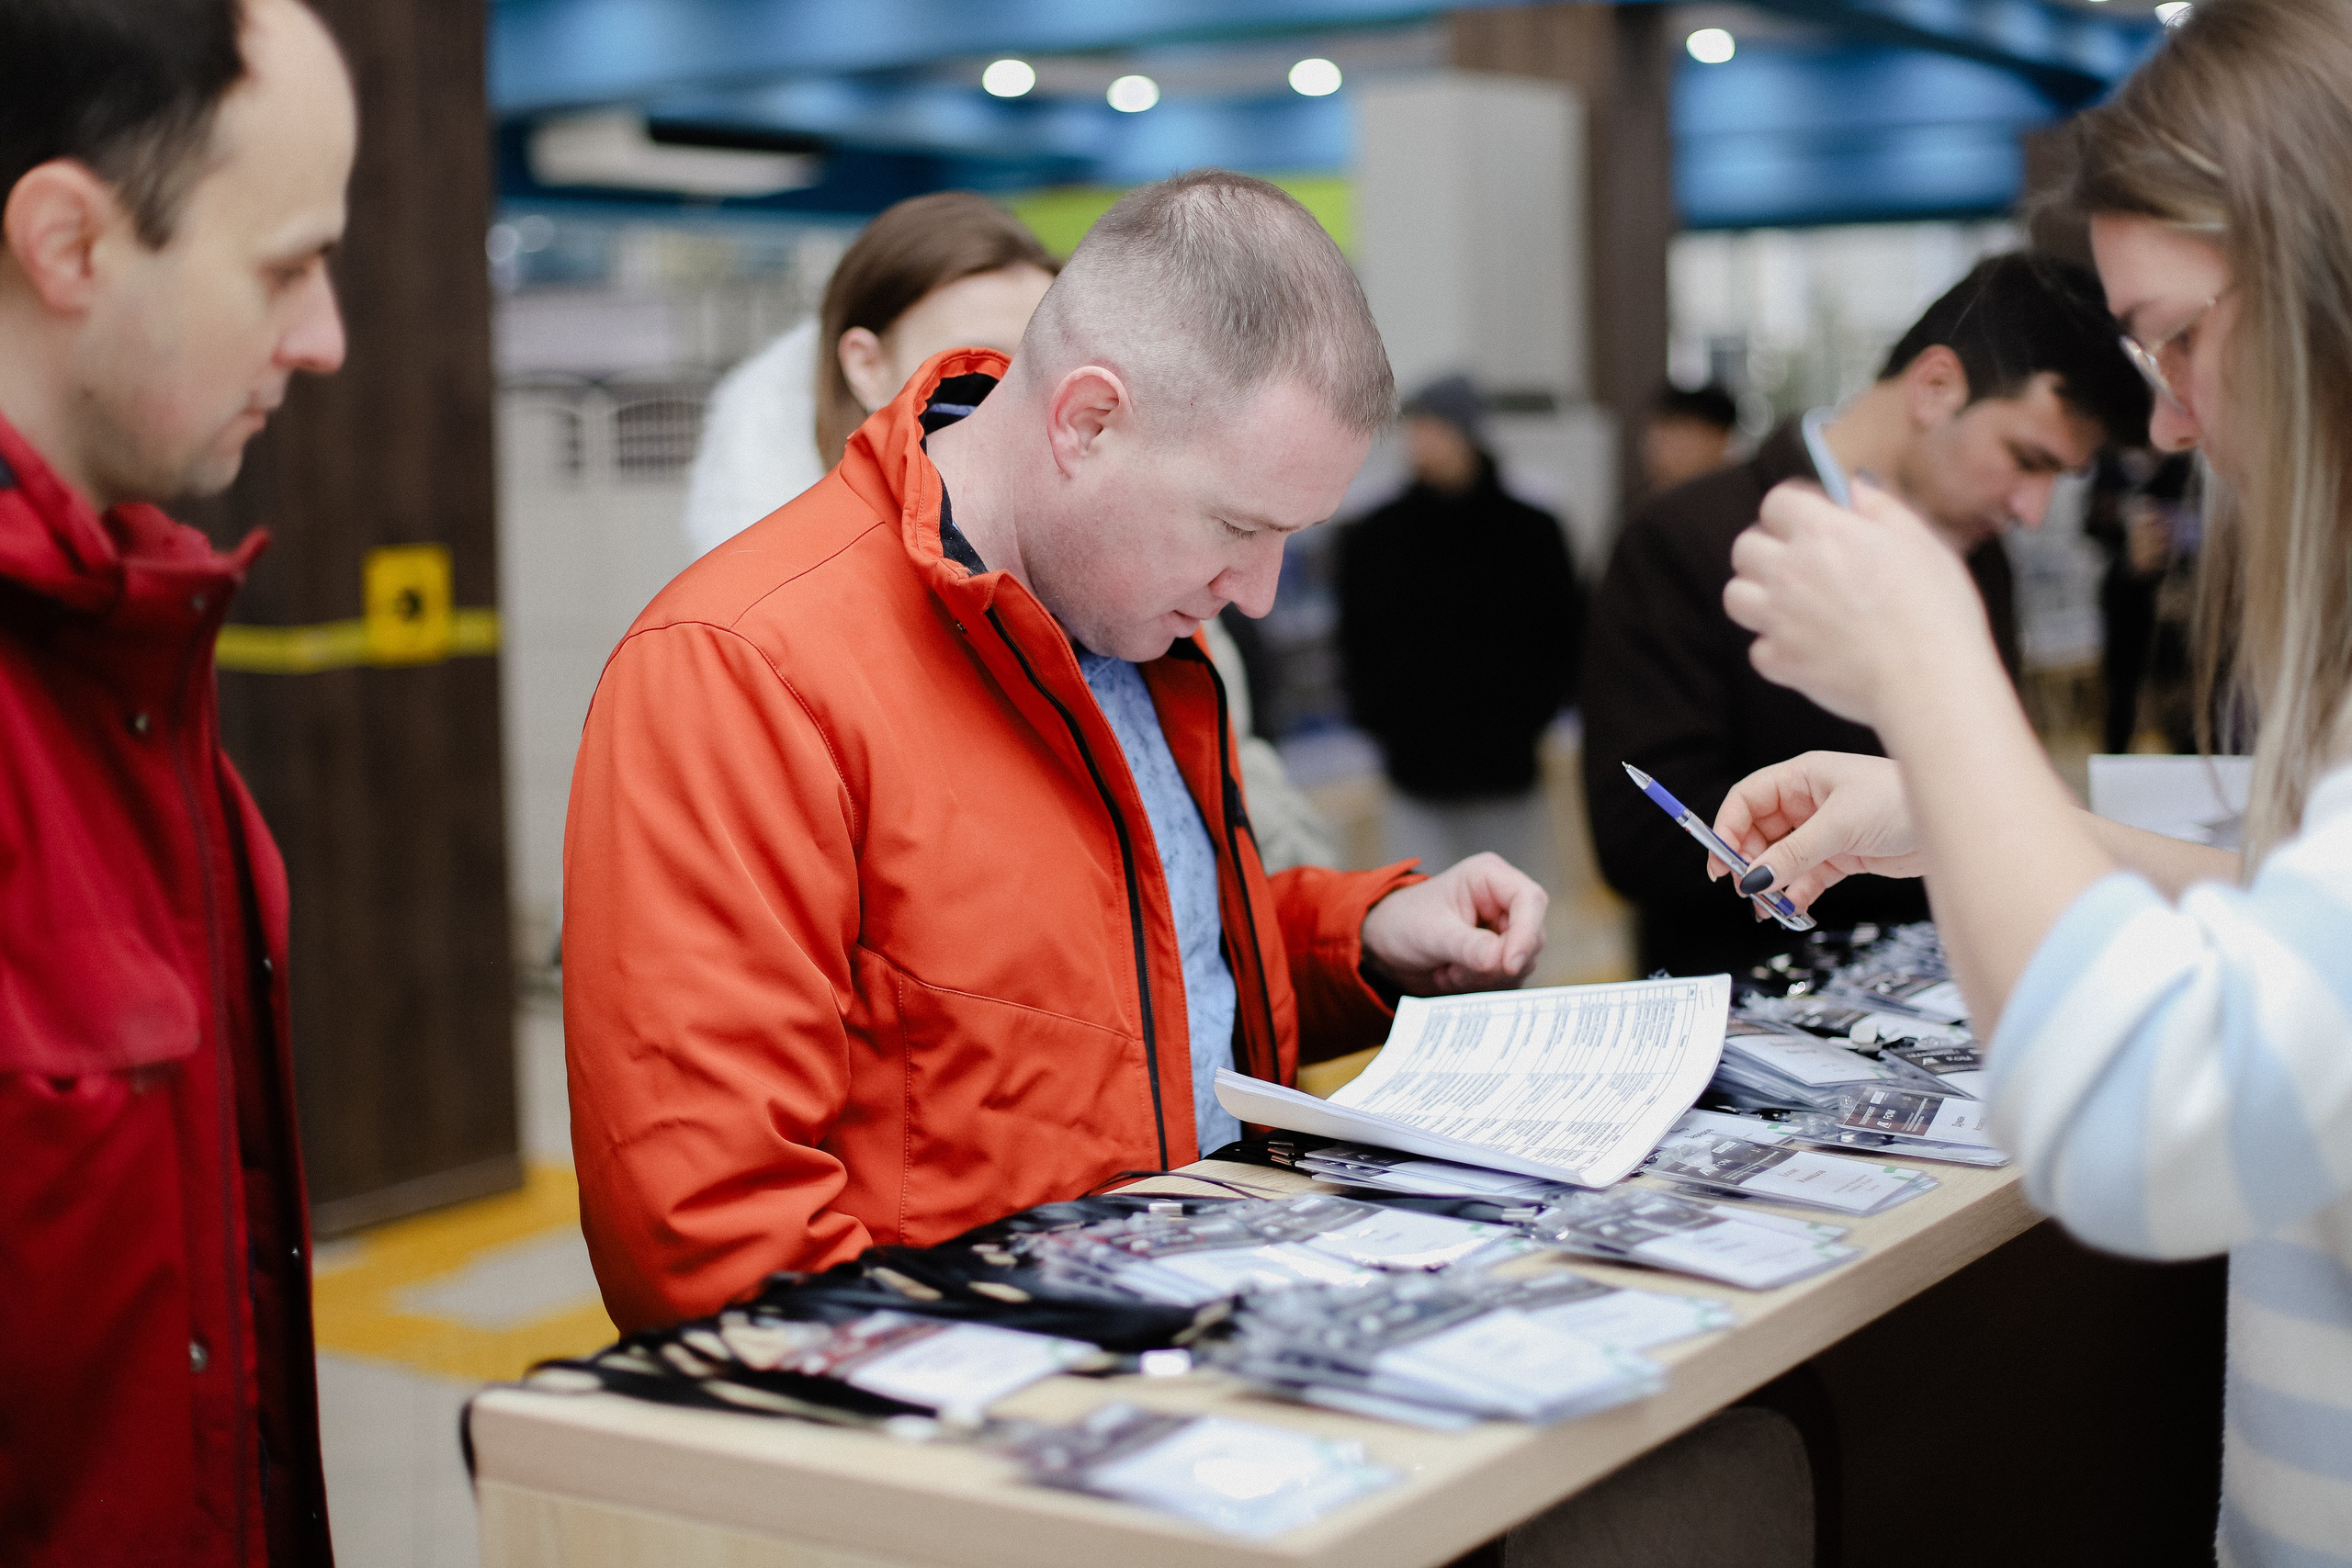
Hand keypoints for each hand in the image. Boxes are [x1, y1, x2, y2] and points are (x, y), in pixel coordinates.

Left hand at [1360, 853, 1546, 995]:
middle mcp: (1504, 902)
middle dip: (1496, 964)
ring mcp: (1504, 930)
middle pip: (1531, 937)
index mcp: (1489, 878)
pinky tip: (1451, 975)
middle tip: (1456, 971)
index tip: (1509, 964)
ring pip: (1522, 963)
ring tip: (1447, 970)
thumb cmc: (1404, 922)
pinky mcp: (1500, 956)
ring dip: (1484, 978)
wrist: (1386, 944)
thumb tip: (1500, 961)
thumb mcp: (1432, 933)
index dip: (1526, 933)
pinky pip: (1509, 980)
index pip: (1530, 900)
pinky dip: (1481, 986)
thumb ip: (1468, 946)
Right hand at [1706, 752, 1925, 910]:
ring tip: (1769, 909)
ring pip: (1780, 860)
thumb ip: (1793, 853)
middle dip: (1749, 863)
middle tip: (1746, 891)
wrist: (1958, 822)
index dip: (1728, 828)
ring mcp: (1824, 831)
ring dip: (1771, 885)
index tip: (1721, 863)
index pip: (1748, 799)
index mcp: (1802, 777)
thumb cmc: (1902, 799)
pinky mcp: (1841, 856)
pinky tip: (1792, 910)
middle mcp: (1808, 802)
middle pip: (1759, 833)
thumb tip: (1754, 879)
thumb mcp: (1840, 825)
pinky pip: (1804, 878)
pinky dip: (1795, 895)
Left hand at [1723, 479, 1988, 727]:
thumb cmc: (1936, 610)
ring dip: (1758, 596)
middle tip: (1798, 563)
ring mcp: (1778, 619)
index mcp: (1822, 532)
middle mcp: (1789, 571)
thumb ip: (1882, 507)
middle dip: (1767, 550)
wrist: (1930, 679)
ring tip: (1791, 603)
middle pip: (1745, 548)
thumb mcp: (1921, 542)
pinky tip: (1806, 647)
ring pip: (1736, 596)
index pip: (1776, 502)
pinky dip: (1776, 649)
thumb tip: (1856, 485)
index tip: (1809, 519)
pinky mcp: (1780, 662)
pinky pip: (1758, 649)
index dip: (1793, 509)